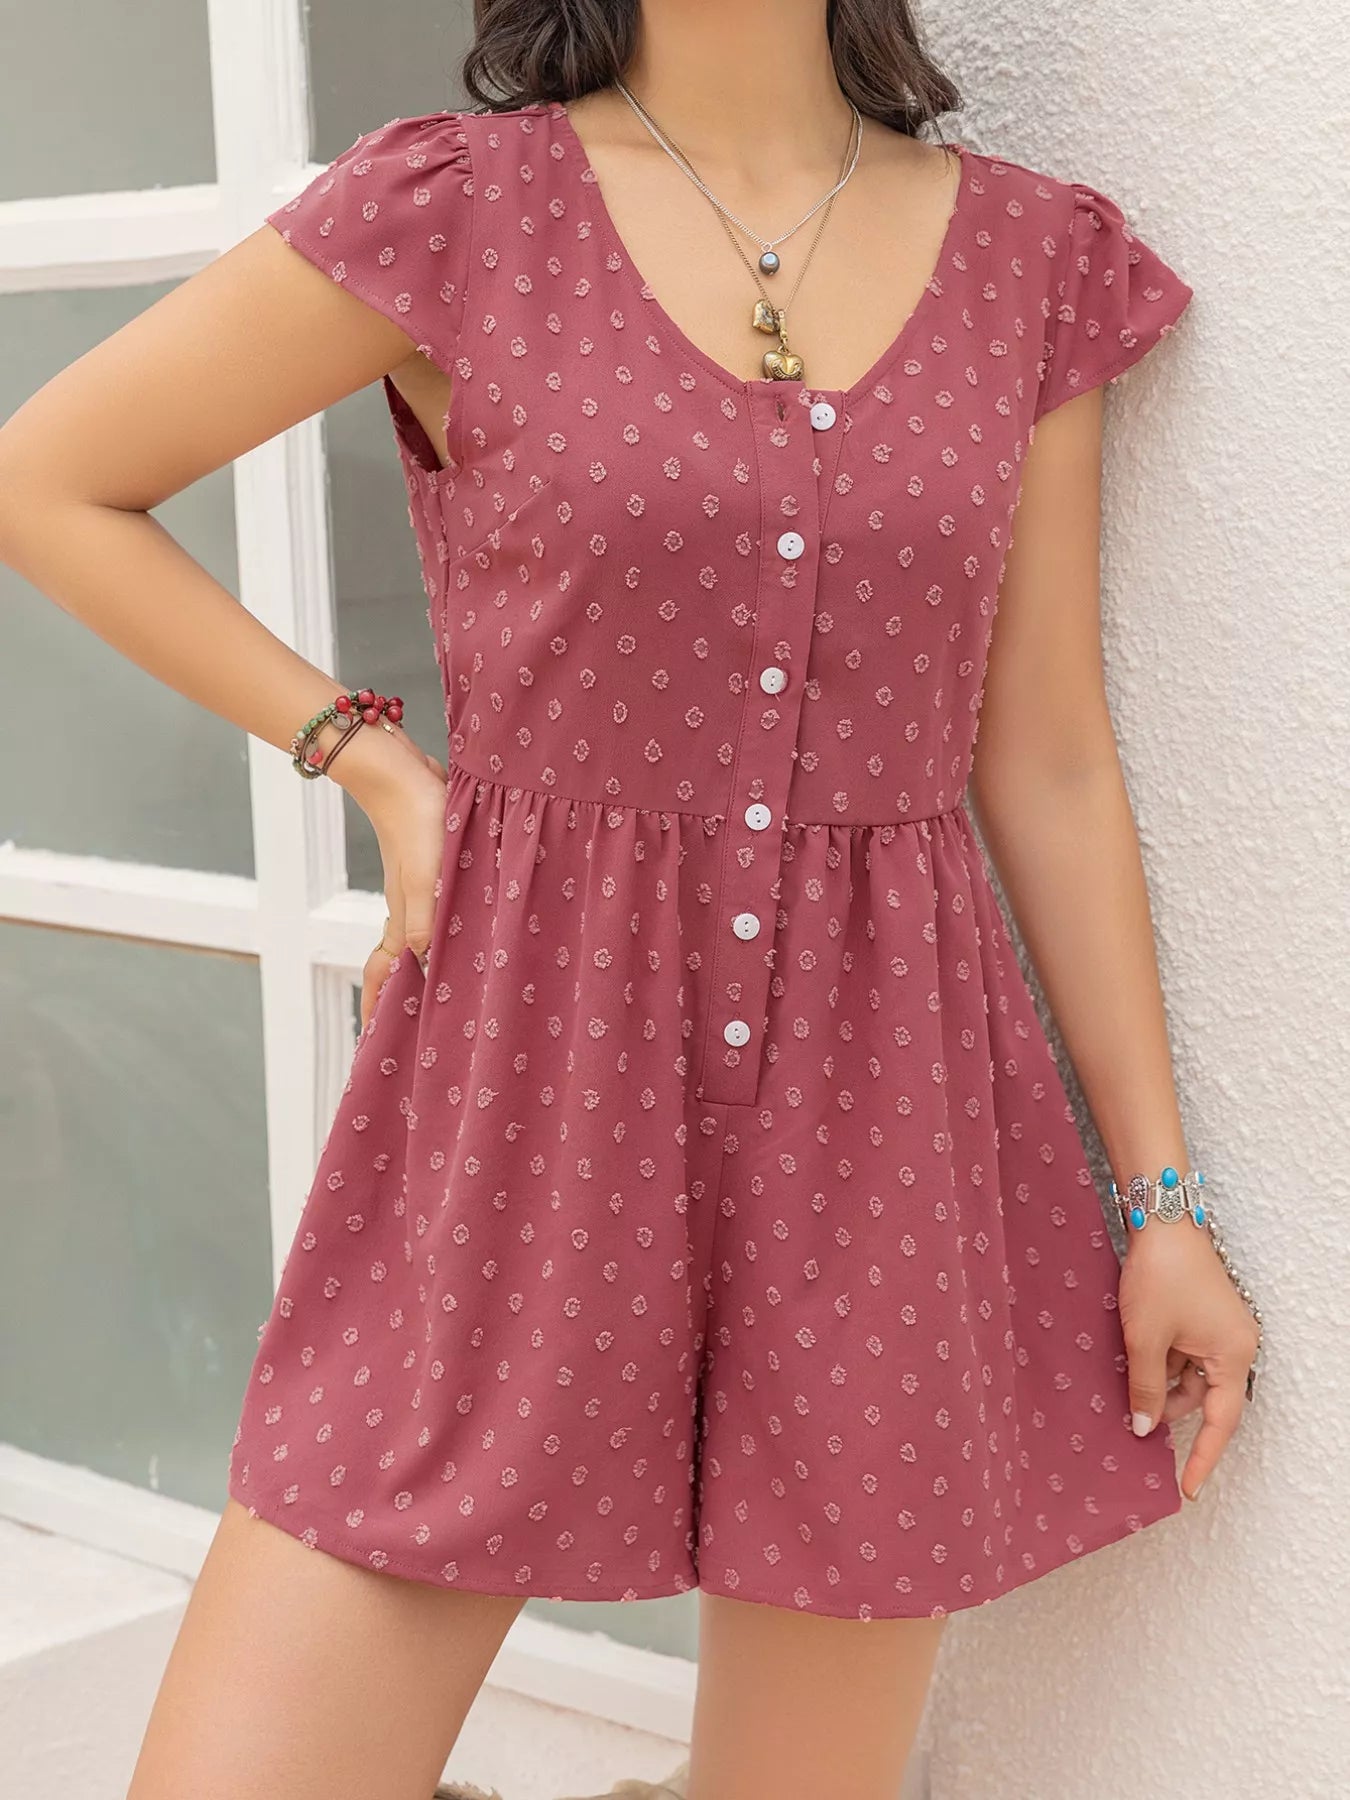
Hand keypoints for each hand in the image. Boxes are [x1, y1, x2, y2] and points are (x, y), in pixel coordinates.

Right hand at [346, 730, 448, 1029]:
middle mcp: (407, 909)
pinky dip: (447, 928)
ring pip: (422, 935)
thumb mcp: (426, 879)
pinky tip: (468, 928)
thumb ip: (424, 923)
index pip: (383, 973)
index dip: (378, 1006)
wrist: (401, 772)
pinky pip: (439, 909)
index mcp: (401, 919)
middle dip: (405, 993)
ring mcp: (419, 888)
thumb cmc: (415, 824)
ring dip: (429, 961)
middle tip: (416, 1025)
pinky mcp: (435, 866)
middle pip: (401, 960)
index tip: (373, 1039)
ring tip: (447, 987)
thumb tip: (422, 965)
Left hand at [1117, 1221, 1259, 1501]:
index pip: (1220, 1422)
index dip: (1202, 1457)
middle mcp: (1233, 1345)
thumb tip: (1143, 1428)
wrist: (1161, 1220)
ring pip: (1188, 1376)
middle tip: (1132, 1424)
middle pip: (1202, 1398)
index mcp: (1233, 1355)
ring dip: (1159, 1383)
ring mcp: (1217, 1330)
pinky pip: (1183, 1353)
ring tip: (1124, 1385)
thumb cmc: (1160, 1276)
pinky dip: (1160, 1362)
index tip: (1186, 1489)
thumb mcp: (1146, 1338)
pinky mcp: (1200, 1316)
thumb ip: (1145, 1388)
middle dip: (1167, 1410)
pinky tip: (1132, 1363)